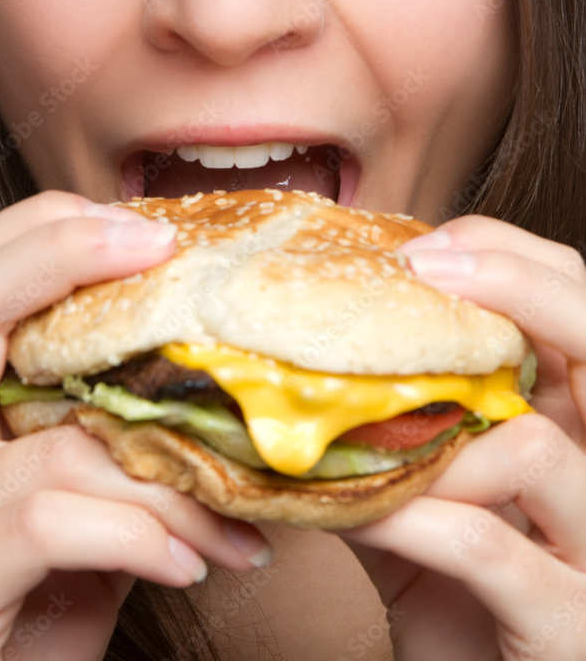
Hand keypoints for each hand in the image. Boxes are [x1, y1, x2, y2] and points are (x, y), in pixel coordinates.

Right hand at [0, 191, 272, 660]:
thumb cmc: (44, 598)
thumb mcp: (84, 498)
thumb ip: (115, 432)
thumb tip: (216, 369)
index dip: (50, 229)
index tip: (149, 229)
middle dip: (69, 253)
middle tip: (166, 251)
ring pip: (58, 436)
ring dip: (171, 471)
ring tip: (238, 507)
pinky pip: (50, 522)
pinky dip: (141, 534)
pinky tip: (193, 562)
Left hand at [337, 215, 585, 660]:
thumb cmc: (451, 592)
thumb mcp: (427, 494)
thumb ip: (396, 427)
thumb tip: (309, 350)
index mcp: (575, 426)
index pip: (577, 308)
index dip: (516, 260)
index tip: (428, 245)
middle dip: (521, 289)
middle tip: (428, 269)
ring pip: (539, 448)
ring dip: (437, 437)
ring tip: (372, 438)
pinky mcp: (567, 623)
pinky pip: (486, 545)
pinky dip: (412, 517)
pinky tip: (357, 513)